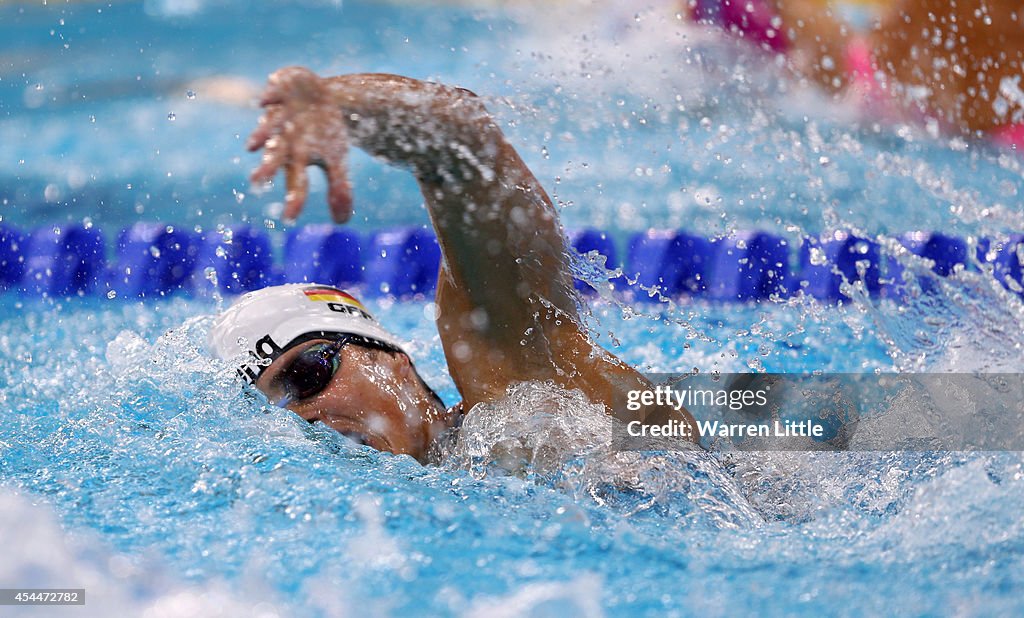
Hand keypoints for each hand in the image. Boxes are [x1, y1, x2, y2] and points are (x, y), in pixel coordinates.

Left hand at [246, 66, 353, 222]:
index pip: (298, 183)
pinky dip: (270, 96)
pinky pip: (273, 92)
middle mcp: (284, 140)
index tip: (290, 219)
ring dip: (262, 134)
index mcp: (298, 159)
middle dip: (268, 169)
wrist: (320, 97)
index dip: (295, 199)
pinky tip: (265, 100)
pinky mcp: (280, 91)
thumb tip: (342, 222)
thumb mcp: (336, 159)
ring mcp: (280, 115)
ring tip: (254, 146)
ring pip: (269, 126)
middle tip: (258, 183)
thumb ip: (339, 188)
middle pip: (276, 157)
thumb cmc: (325, 134)